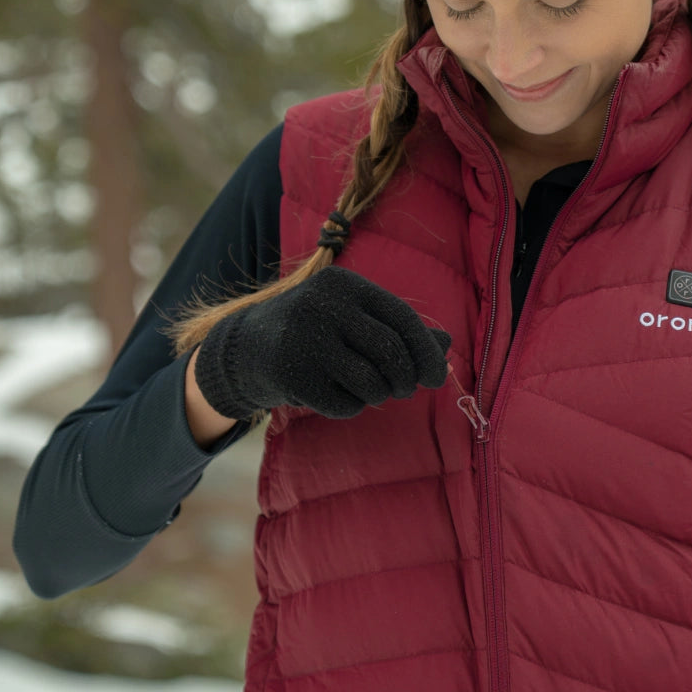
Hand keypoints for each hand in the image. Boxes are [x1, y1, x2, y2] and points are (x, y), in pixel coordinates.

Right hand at [193, 266, 450, 420]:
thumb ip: (399, 329)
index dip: (426, 351)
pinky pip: (346, 405)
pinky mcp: (291, 376)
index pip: (403, 318)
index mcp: (344, 284)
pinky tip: (333, 393)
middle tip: (405, 389)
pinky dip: (350, 406)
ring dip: (379, 394)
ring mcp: (304, 340)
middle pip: (391, 353)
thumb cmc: (315, 331)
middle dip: (407, 379)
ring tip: (368, 388)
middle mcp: (323, 306)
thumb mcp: (354, 319)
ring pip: (372, 383)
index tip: (437, 376)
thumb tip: (446, 345)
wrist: (245, 349)